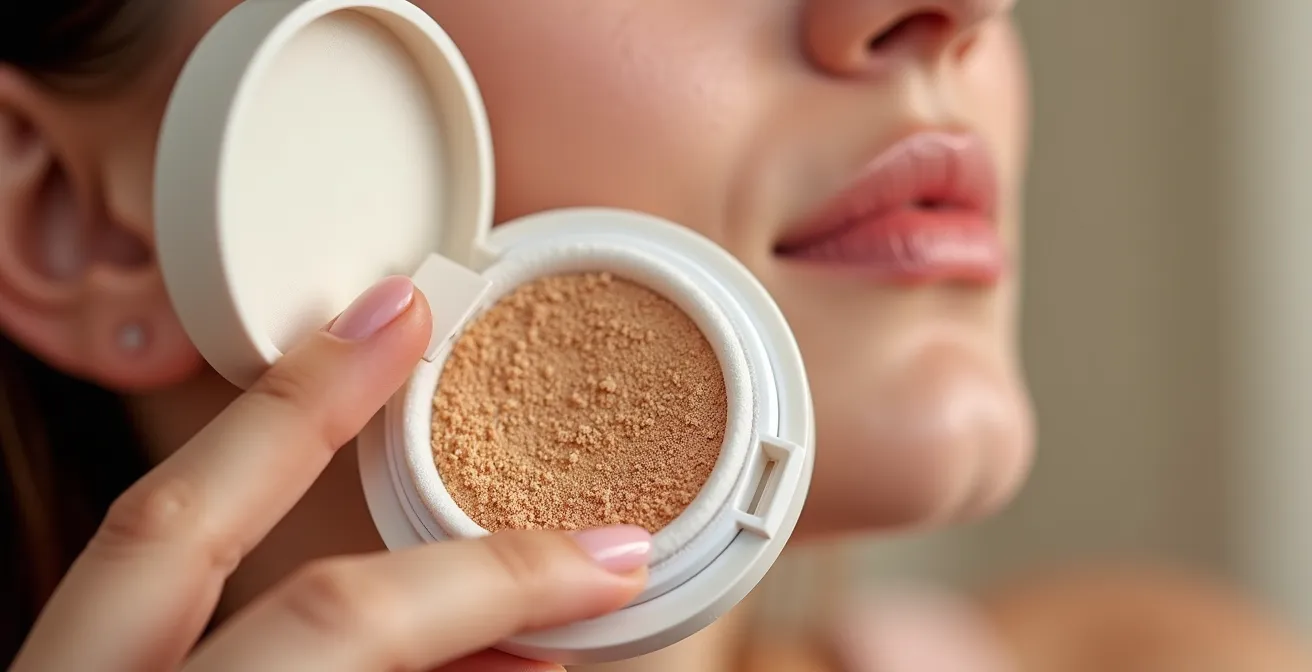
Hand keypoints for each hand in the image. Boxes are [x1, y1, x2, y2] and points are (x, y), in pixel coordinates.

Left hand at [12, 276, 650, 671]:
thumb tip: (529, 657)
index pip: (336, 626)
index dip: (491, 580)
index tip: (601, 557)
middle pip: (178, 519)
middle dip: (307, 405)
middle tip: (406, 309)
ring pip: (139, 536)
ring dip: (272, 455)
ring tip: (362, 388)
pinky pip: (136, 593)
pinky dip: (244, 549)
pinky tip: (329, 538)